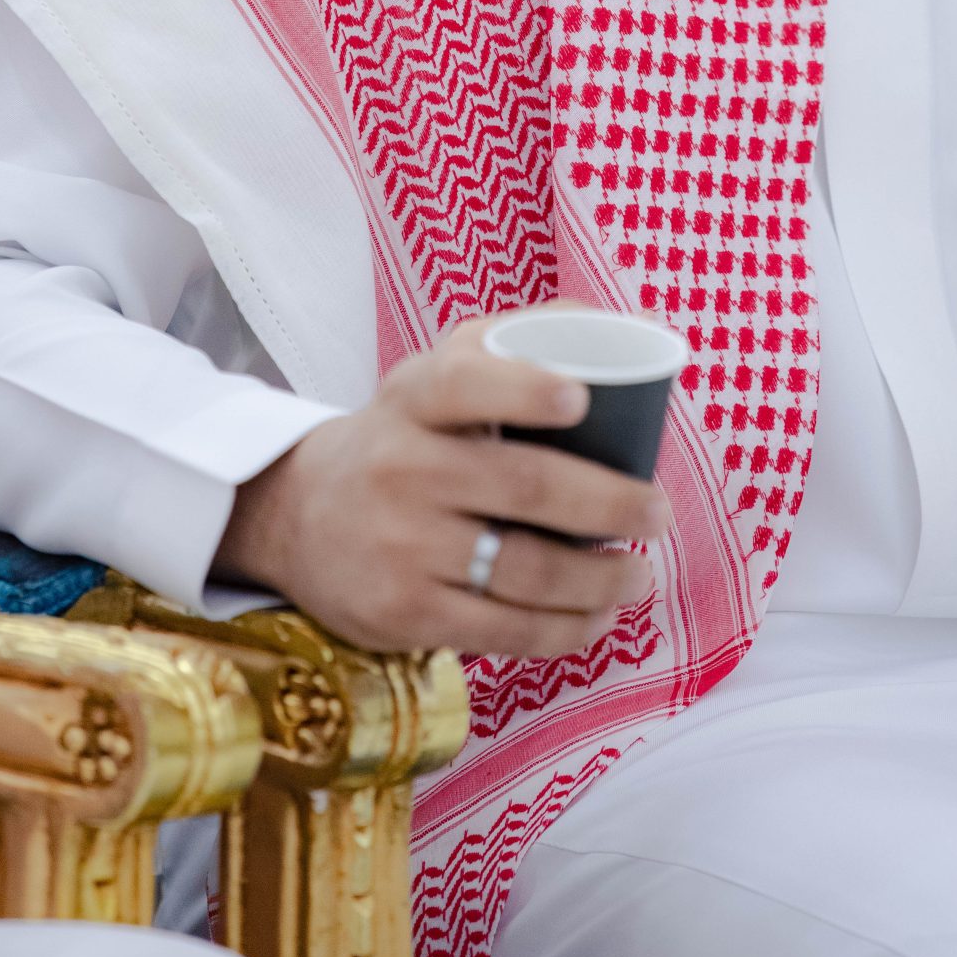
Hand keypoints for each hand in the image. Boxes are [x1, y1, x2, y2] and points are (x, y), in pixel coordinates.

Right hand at [217, 314, 667, 654]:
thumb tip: (625, 327)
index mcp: (416, 397)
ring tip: (639, 574)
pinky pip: (502, 629)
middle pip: (524, 487)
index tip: (580, 399)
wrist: (298, 514)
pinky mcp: (404, 614)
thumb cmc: (406, 432)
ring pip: (524, 569)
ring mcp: (402, 546)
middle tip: (657, 512)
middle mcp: (404, 467)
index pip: (464, 384)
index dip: (524, 389)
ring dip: (601, 578)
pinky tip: (599, 617)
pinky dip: (565, 630)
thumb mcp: (437, 370)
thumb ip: (519, 340)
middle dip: (609, 504)